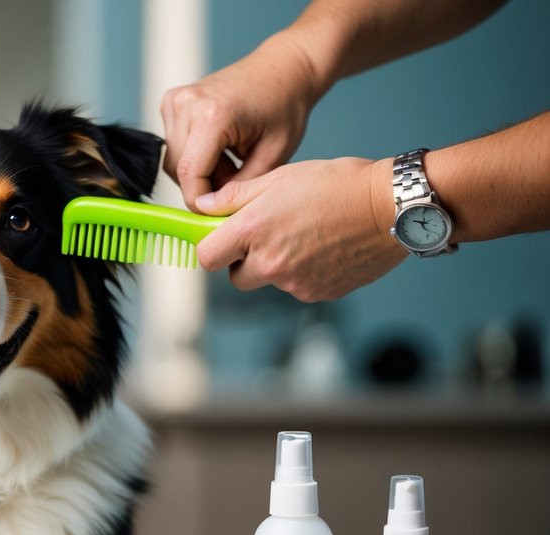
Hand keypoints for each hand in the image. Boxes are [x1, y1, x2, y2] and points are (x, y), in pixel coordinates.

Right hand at [161, 37, 322, 210]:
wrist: (283, 68)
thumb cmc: (285, 105)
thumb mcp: (272, 156)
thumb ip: (239, 189)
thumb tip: (213, 212)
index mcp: (212, 115)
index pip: (190, 175)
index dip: (201, 202)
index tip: (217, 213)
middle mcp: (187, 104)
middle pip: (179, 170)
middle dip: (203, 186)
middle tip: (235, 182)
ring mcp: (176, 101)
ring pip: (174, 160)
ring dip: (198, 171)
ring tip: (231, 163)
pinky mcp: (172, 102)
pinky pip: (175, 145)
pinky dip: (194, 155)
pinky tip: (220, 150)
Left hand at [195, 157, 406, 301]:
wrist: (392, 207)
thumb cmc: (339, 185)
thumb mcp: (281, 178)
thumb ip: (236, 197)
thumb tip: (204, 207)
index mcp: (254, 232)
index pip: (207, 257)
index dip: (212, 247)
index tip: (220, 238)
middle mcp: (271, 264)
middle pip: (237, 277)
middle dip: (244, 260)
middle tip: (267, 235)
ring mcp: (295, 284)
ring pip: (270, 281)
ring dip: (277, 264)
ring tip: (306, 233)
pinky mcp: (319, 293)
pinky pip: (298, 287)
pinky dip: (305, 271)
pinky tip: (324, 247)